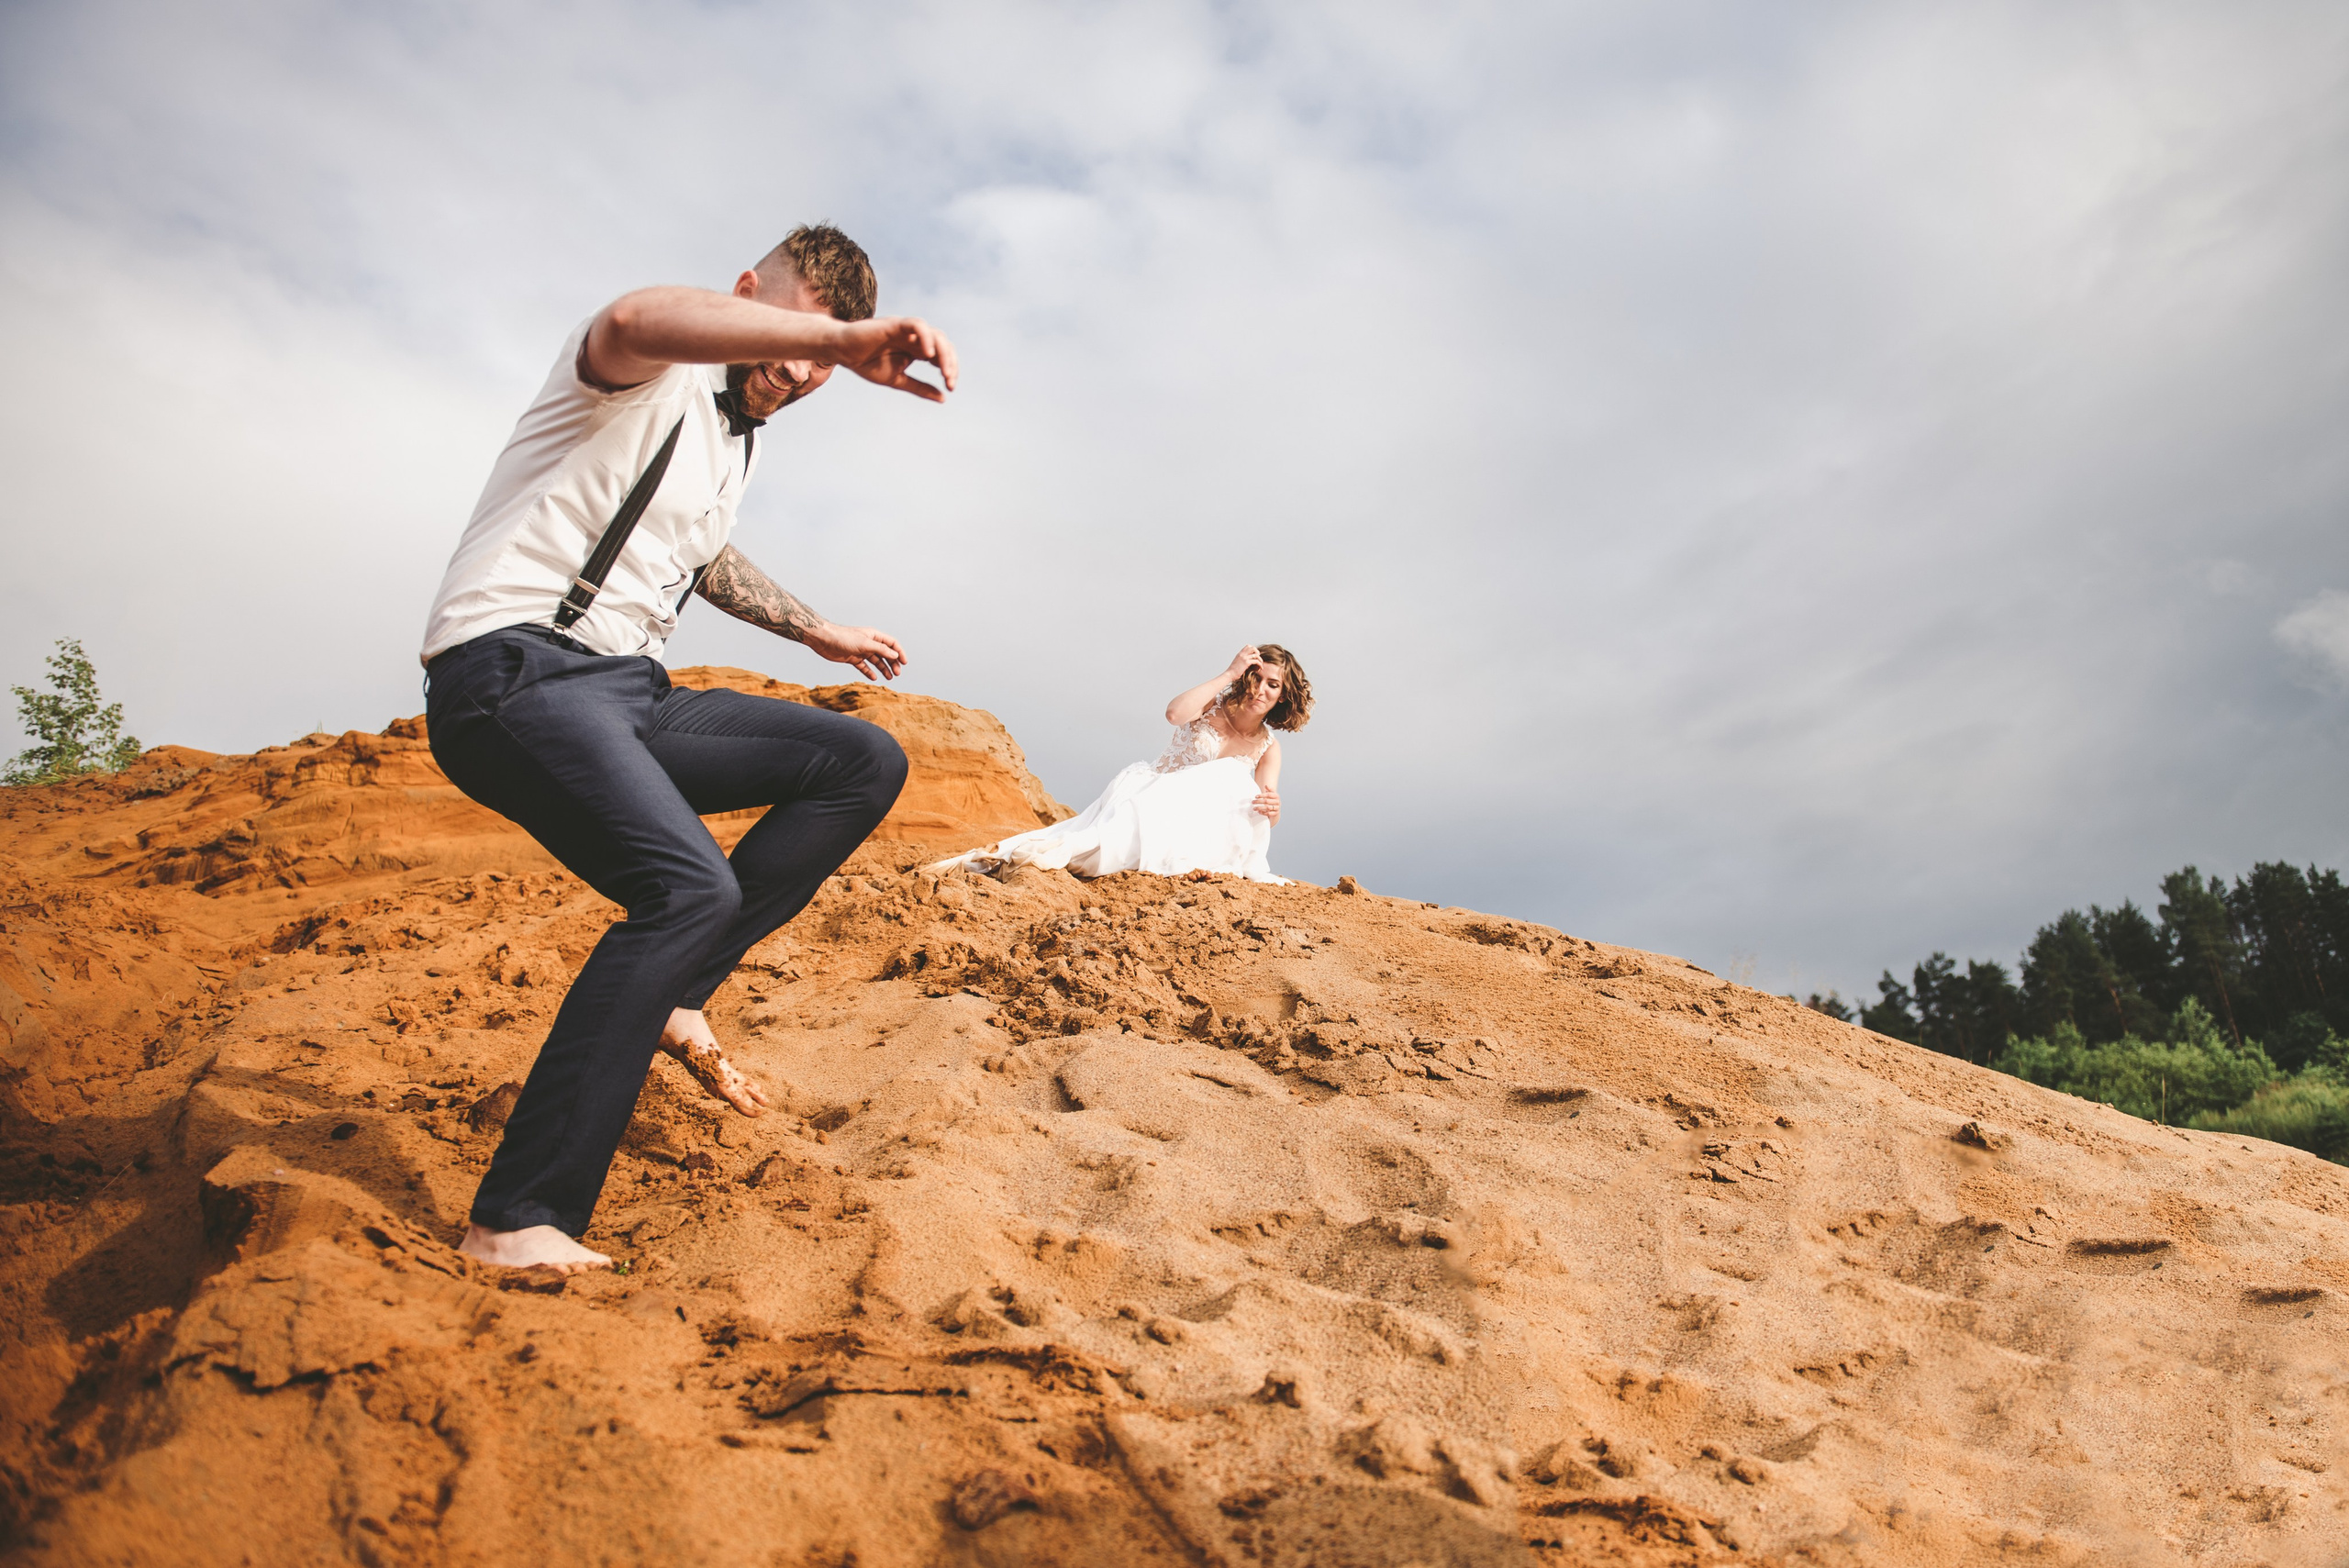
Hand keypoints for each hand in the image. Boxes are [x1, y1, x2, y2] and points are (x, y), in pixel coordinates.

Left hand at [802, 623, 906, 680]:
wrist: (824, 640)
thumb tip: (895, 655)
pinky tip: (874, 678)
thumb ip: (881, 649)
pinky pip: (864, 666)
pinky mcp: (853, 658)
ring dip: (883, 669)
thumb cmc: (843, 637)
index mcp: (874, 636)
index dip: (899, 652)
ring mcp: (861, 651)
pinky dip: (869, 672)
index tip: (904, 663)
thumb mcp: (865, 643)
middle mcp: (869, 643)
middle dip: (892, 663)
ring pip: (876, 661)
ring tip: (889, 678)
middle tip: (897, 673)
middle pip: (885, 653)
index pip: (891, 644)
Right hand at [834, 316, 958, 401]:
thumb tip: (943, 398)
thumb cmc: (866, 363)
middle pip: (944, 344)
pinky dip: (926, 337)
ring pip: (934, 334)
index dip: (951, 369)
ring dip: (943, 352)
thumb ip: (920, 388)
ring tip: (944, 371)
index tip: (950, 387)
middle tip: (950, 381)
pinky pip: (917, 325)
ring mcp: (906, 329)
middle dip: (951, 362)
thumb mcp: (897, 380)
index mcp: (917, 349)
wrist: (842, 352)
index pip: (943, 355)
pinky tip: (929, 354)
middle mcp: (915, 338)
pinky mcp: (895, 324)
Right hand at [1225, 645, 1261, 678]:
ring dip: (1260, 659)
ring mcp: (1244, 658)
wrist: (1229, 674)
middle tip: (1258, 658)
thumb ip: (1241, 660)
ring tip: (1260, 664)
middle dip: (1257, 652)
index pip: (1248, 646)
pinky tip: (1260, 668)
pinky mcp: (1246, 663)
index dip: (1253, 649)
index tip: (1255, 655)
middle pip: (1253, 648)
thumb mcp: (1236, 663)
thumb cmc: (1232, 671)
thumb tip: (1246, 662)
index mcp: (1239, 654)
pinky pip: (1256, 661)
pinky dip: (1260, 664)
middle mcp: (1242, 654)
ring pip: (1256, 655)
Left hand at [1252, 787, 1280, 822]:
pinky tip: (1259, 812)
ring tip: (1254, 808)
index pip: (1268, 794)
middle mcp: (1278, 802)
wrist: (1277, 810)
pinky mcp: (1276, 813)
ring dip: (1260, 808)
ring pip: (1267, 808)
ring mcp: (1277, 808)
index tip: (1255, 796)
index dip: (1262, 795)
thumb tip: (1266, 785)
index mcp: (1276, 796)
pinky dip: (1263, 813)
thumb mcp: (1272, 795)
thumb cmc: (1272, 801)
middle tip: (1252, 802)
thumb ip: (1269, 790)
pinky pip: (1269, 813)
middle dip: (1258, 801)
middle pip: (1267, 801)